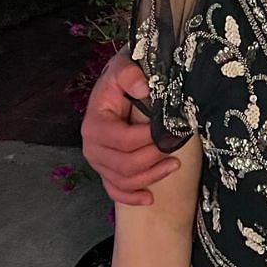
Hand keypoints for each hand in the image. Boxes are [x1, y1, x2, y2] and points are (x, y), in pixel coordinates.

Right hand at [81, 52, 175, 205]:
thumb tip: (143, 87)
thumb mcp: (123, 69)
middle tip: (175, 146)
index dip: (148, 139)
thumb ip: (130, 74)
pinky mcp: (106, 171)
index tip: (168, 129)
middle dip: (154, 157)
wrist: (115, 88)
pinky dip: (132, 197)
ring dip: (151, 176)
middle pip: (125, 165)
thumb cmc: (120, 81)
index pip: (122, 140)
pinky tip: (149, 198)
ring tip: (174, 164)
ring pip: (125, 180)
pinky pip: (116, 191)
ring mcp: (98, 162)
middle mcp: (92, 147)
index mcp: (94, 124)